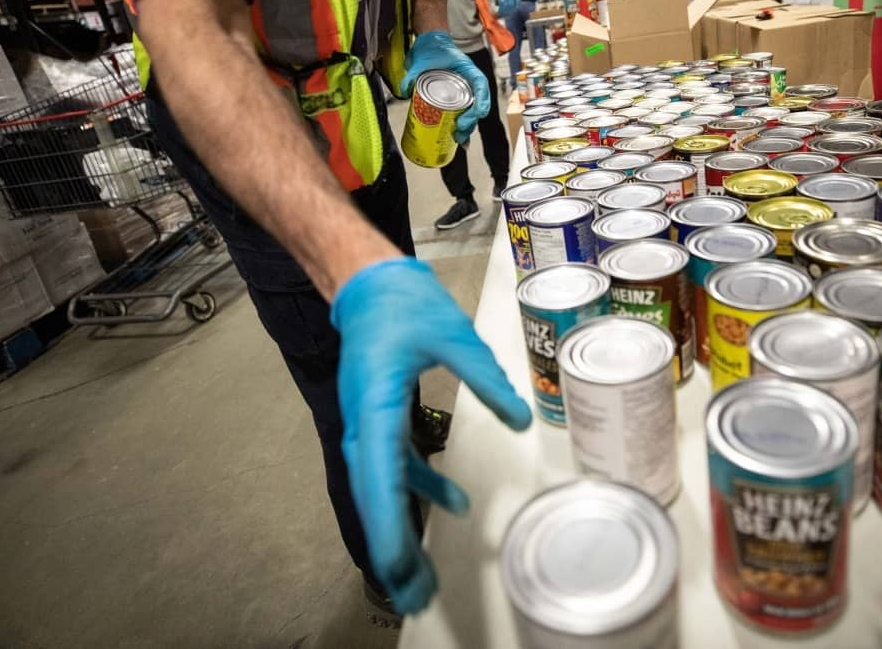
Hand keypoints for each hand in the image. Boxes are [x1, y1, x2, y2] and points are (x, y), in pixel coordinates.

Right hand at [331, 257, 531, 613]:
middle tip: (413, 598)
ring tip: (422, 579)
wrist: (370, 282)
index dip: (389, 526)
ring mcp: (368, 424)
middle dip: (393, 552)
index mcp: (376, 403)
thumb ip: (486, 378)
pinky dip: (419, 491)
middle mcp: (364, 422)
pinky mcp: (379, 421)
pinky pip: (394, 468)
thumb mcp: (453, 336)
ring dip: (402, 534)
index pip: (380, 476)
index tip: (399, 566)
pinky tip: (454, 506)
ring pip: (381, 491)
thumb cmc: (404, 303)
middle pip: (375, 499)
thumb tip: (518, 420)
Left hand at [400, 30, 490, 143]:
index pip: (480, 84)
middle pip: (477, 104)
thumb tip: (404, 90)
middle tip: (459, 130)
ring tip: (458, 139)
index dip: (482, 100)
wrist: (429, 45)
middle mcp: (468, 82)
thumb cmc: (432, 49)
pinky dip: (460, 127)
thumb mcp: (422, 60)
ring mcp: (463, 92)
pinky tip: (456, 140)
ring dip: (467, 127)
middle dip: (471, 120)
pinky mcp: (455, 99)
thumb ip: (412, 74)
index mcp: (467, 69)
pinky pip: (461, 114)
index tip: (479, 113)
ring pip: (471, 113)